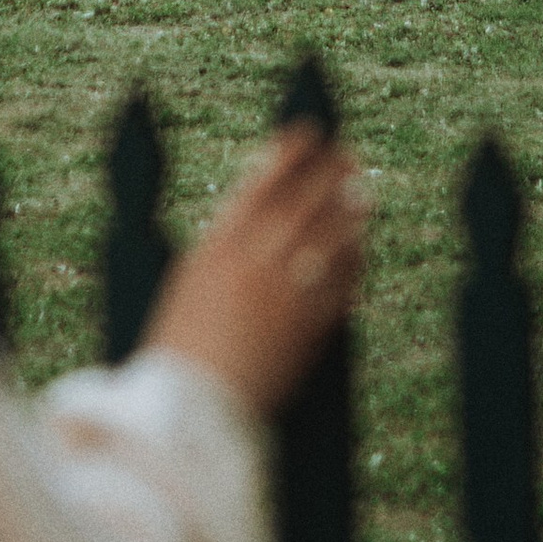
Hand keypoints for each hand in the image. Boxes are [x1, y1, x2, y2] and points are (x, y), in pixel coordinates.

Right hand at [140, 121, 367, 420]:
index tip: (308, 132)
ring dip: (348, 213)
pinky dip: (352, 261)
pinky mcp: (306, 330)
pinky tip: (359, 249)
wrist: (188, 409)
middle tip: (348, 156)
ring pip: (327, 240)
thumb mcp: (188, 282)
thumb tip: (257, 214)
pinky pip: (339, 285)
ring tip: (362, 195)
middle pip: (301, 204)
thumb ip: (223, 247)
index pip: (260, 184)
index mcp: (213, 248)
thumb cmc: (180, 345)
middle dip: (328, 175)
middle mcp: (250, 265)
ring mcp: (282, 296)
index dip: (289, 153)